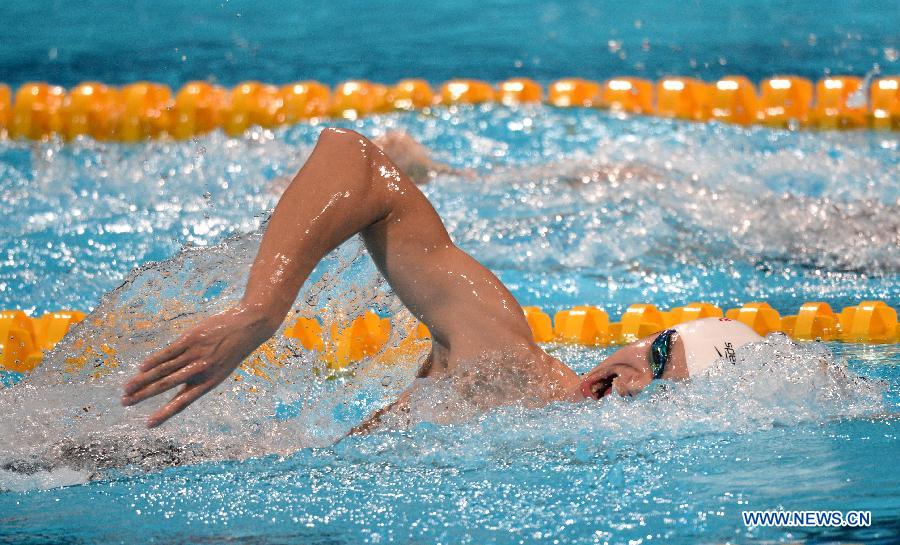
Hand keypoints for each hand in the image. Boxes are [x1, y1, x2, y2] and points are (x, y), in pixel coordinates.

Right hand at [121, 305, 277, 427]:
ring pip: (163, 369)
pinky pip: (168, 352)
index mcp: (209, 382)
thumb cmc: (233, 349)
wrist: (249, 326)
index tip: (148, 425)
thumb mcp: (221, 368)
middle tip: (125, 402)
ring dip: (142, 380)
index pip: (182, 402)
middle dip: (143, 395)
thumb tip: (172, 380)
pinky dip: (154, 360)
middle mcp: (201, 370)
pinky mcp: (191, 339)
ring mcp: (195, 354)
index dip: (165, 413)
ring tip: (127, 388)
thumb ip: (199, 376)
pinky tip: (141, 368)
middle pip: (166, 385)